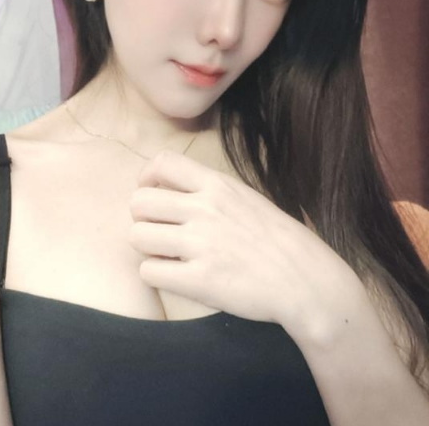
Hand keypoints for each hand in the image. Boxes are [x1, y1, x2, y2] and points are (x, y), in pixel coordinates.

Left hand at [128, 149, 362, 334]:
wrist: (306, 280)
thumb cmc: (277, 239)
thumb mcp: (246, 198)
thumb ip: (209, 191)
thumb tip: (169, 189)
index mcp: (218, 185)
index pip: (162, 162)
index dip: (147, 178)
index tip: (152, 193)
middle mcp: (205, 210)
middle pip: (138, 202)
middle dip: (142, 218)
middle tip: (158, 231)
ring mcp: (200, 245)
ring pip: (137, 236)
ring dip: (147, 247)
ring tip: (167, 255)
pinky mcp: (198, 281)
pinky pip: (149, 272)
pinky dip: (156, 274)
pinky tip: (176, 275)